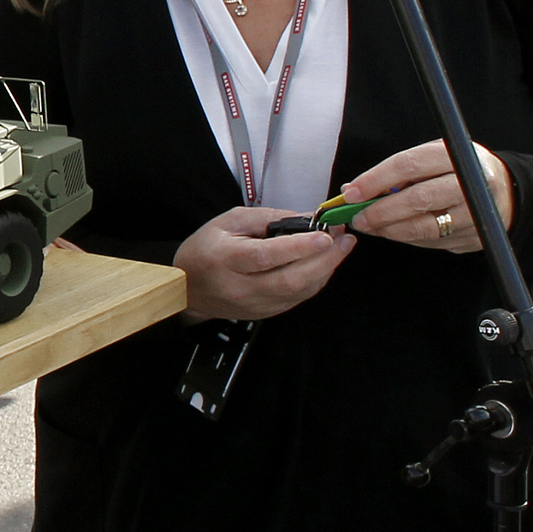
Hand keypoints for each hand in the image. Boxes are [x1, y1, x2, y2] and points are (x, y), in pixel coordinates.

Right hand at [175, 205, 353, 320]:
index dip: (298, 247)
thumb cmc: (207, 249)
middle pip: (290, 280)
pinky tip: (324, 264)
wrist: (188, 288)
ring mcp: (254, 304)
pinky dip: (316, 280)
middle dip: (324, 260)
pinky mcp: (265, 313)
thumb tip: (306, 219)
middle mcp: (241, 287)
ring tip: (341, 248)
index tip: (325, 234)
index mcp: (226, 259)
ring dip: (325, 270)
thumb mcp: (229, 221)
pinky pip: (298, 298)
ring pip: (299, 292)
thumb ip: (268, 218)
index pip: (266, 256)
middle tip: (345, 239)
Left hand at [338, 141, 515, 253]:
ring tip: (369, 226)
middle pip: (417, 199)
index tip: (350, 192)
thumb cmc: (457, 170)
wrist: (505, 192)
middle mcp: (470, 183)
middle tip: (356, 217)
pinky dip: (406, 238)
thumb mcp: (435, 157)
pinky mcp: (475, 237)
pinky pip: (432, 242)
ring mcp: (476, 213)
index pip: (409, 165)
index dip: (376, 179)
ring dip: (389, 230)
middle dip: (380, 211)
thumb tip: (354, 189)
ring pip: (424, 227)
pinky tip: (391, 232)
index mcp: (456, 154)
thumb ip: (400, 171)